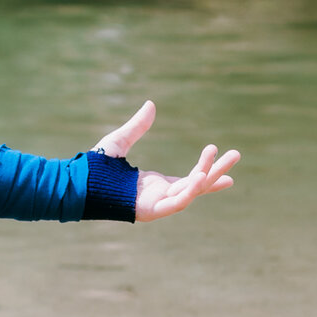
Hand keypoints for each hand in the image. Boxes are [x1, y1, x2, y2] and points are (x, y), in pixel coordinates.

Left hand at [93, 101, 238, 221]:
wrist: (79, 184)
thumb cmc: (96, 167)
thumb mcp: (121, 140)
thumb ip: (137, 126)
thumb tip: (151, 104)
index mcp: (155, 184)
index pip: (188, 180)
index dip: (207, 170)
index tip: (222, 159)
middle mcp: (159, 196)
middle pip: (196, 185)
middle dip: (217, 172)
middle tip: (237, 155)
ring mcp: (156, 205)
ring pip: (191, 192)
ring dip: (209, 177)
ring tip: (226, 160)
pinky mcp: (151, 212)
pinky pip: (177, 202)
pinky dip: (191, 190)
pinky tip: (202, 176)